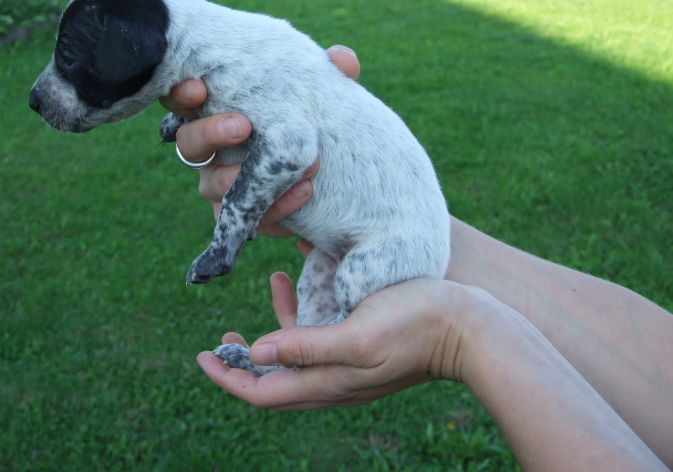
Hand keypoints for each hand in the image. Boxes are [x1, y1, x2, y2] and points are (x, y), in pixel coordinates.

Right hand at [159, 45, 360, 236]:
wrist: (322, 168)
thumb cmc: (302, 120)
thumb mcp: (314, 92)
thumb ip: (326, 72)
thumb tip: (342, 60)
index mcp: (213, 110)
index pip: (182, 98)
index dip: (182, 93)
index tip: (199, 87)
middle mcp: (206, 149)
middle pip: (188, 142)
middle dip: (210, 133)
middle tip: (242, 126)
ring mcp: (216, 184)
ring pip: (211, 185)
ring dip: (246, 176)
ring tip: (291, 166)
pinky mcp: (236, 214)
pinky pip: (243, 217)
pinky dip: (276, 207)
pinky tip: (305, 191)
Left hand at [196, 272, 473, 410]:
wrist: (470, 328)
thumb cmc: (415, 326)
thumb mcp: (357, 335)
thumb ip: (306, 347)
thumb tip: (254, 354)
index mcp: (326, 382)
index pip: (262, 391)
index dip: (228, 377)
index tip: (202, 356)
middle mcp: (333, 380)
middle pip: (273, 379)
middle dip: (242, 360)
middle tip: (221, 337)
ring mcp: (349, 366)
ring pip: (296, 354)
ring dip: (273, 329)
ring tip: (271, 285)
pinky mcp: (364, 346)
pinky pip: (321, 336)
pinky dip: (304, 313)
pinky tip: (300, 280)